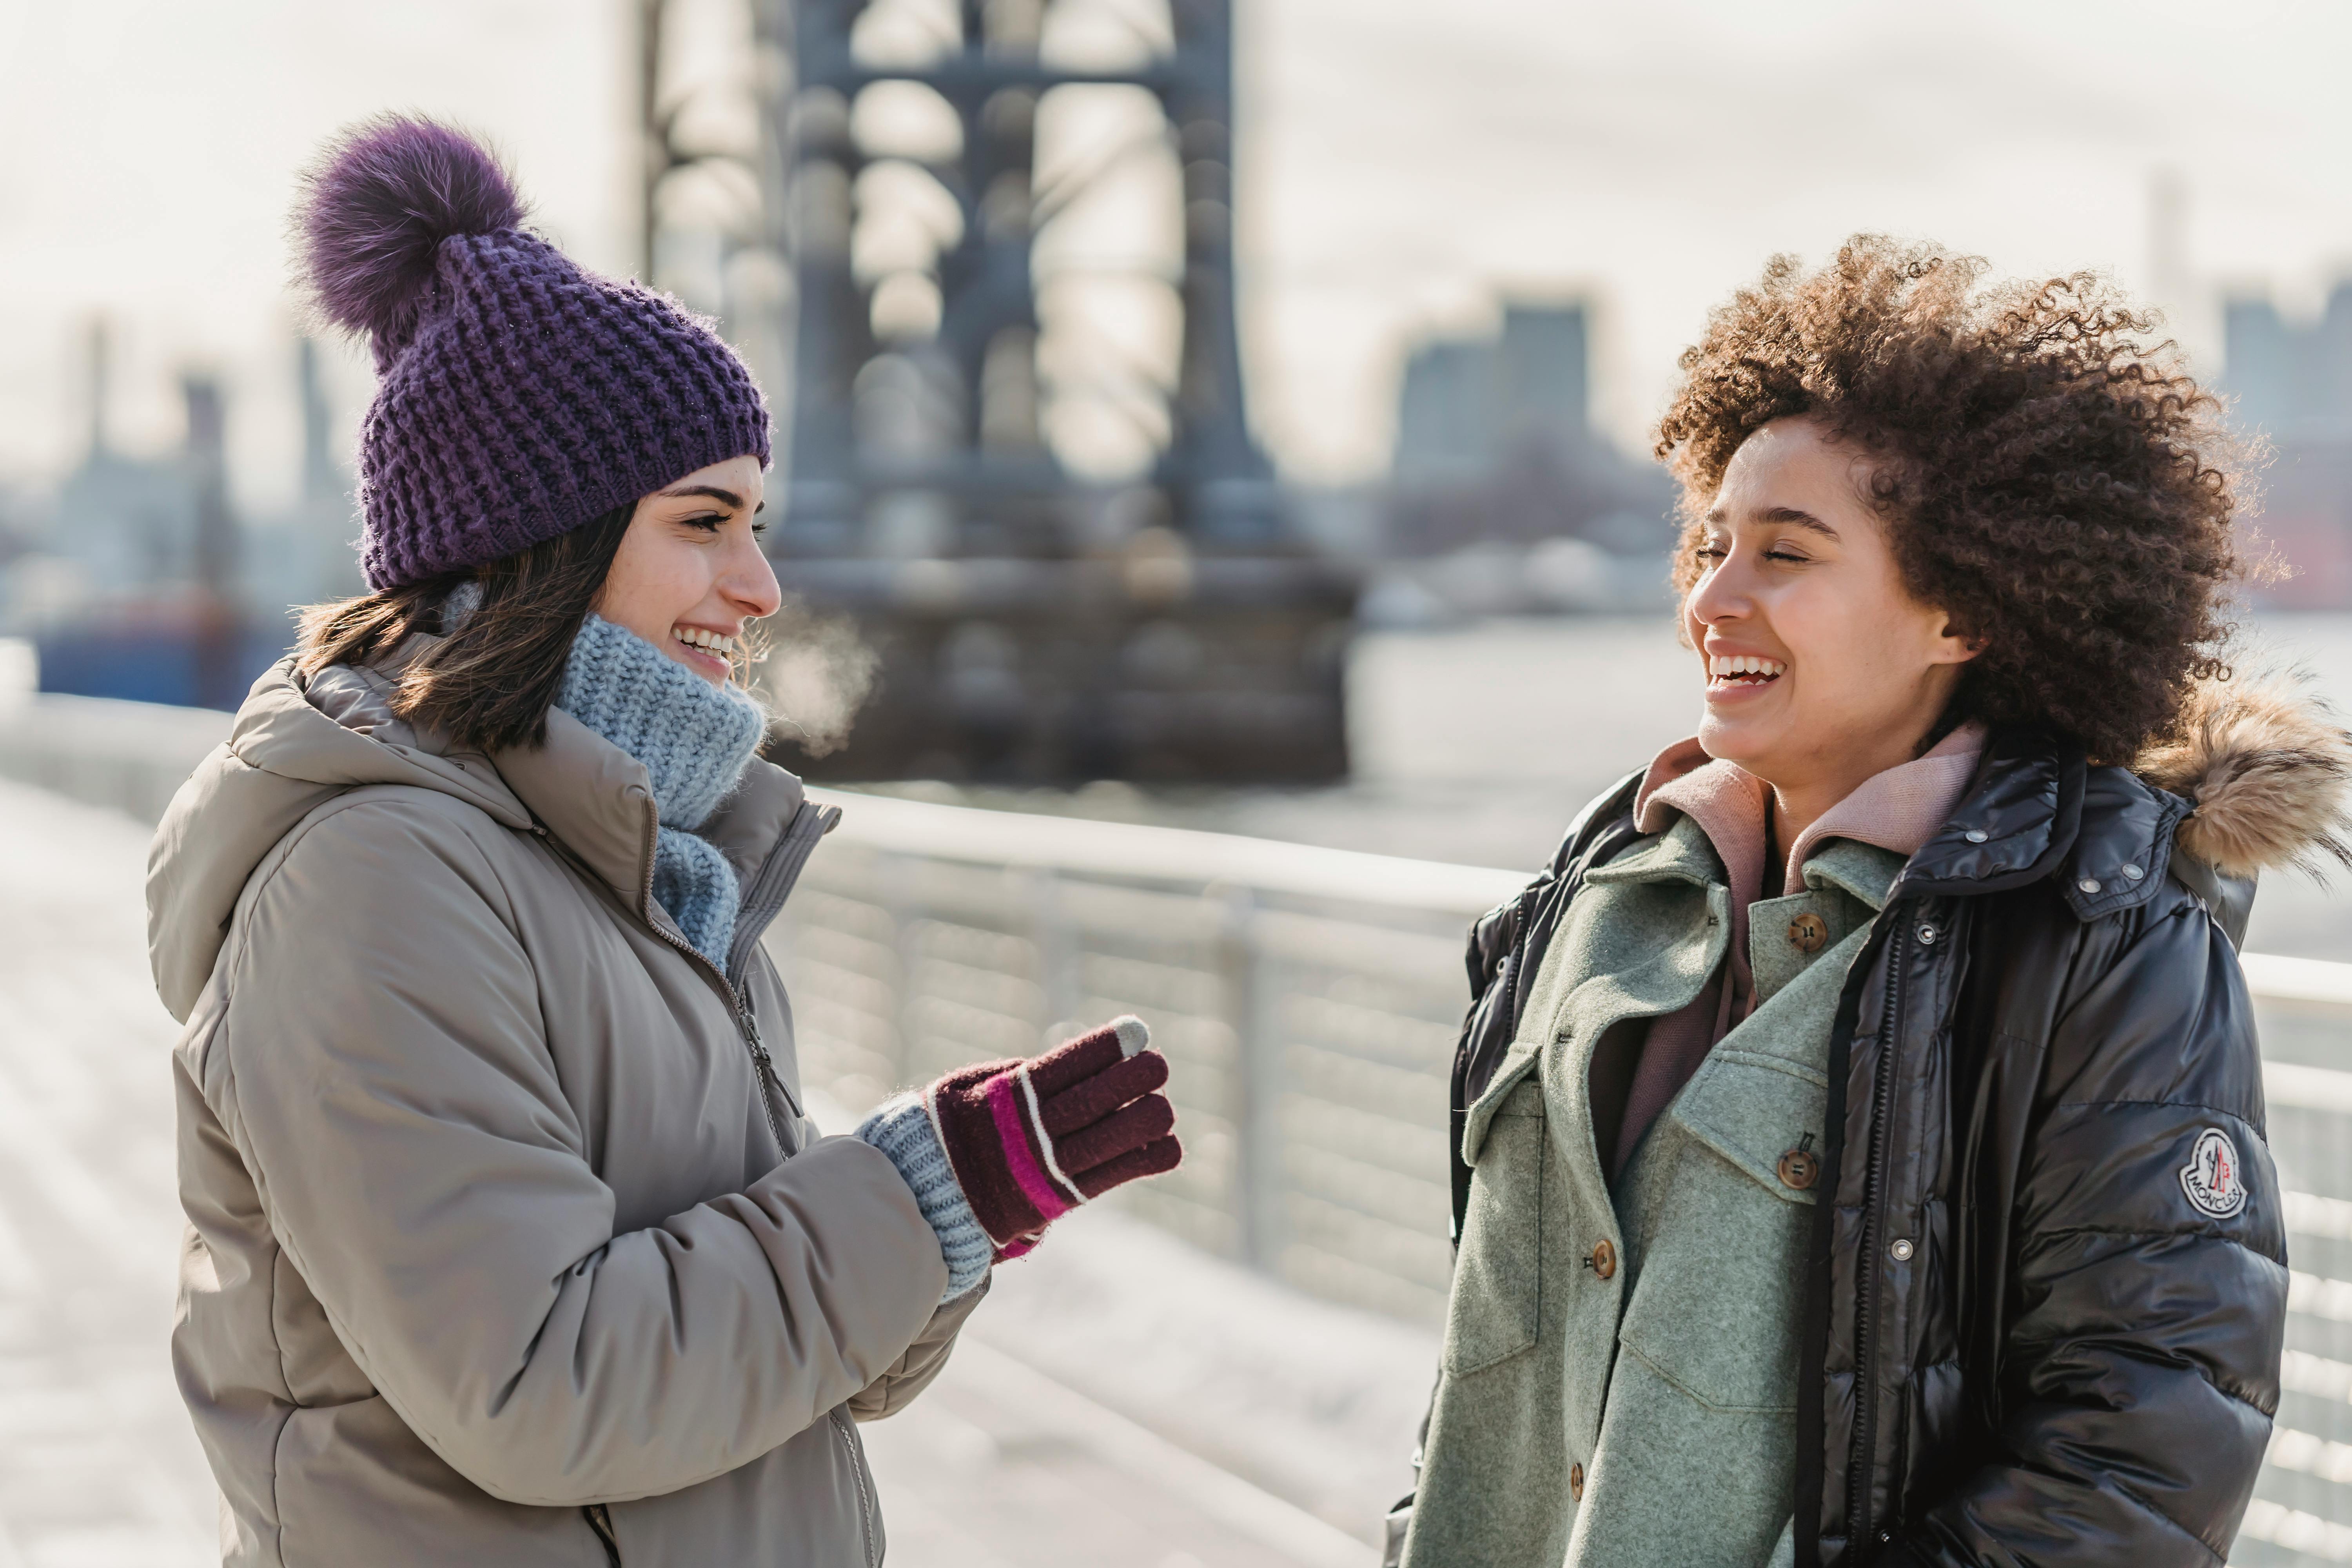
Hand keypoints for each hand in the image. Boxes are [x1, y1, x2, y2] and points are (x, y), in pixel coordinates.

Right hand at [925, 1016, 1181, 1256]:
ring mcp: (1048, 1170)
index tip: (1135, 1031)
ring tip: (1160, 1103)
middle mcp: (1033, 1134)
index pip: (1067, 1065)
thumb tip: (1069, 1060)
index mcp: (1009, 1098)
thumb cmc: (948, 1133)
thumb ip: (1013, 1076)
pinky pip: (1113, 1177)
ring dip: (1147, 1118)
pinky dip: (1145, 1159)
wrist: (923, 1200)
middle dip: (1134, 1078)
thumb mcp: (965, 1091)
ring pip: (1114, 1140)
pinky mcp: (1061, 1200)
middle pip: (1096, 1100)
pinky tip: (1165, 1143)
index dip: (1105, 1047)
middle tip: (1156, 1063)